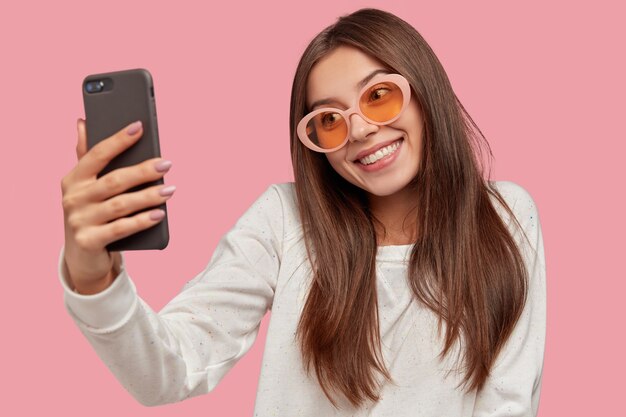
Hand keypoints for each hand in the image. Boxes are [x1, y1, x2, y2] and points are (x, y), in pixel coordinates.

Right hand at [60, 119, 174, 293]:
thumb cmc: (90, 213)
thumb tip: (83, 122)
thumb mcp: (85, 186)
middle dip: (142, 171)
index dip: (118, 140)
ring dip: (148, 196)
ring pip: (121, 205)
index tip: (139, 127)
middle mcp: (73, 198)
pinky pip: (121, 228)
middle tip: (167, 164)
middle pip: (114, 180)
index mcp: (73, 179)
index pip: (97, 154)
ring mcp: (79, 221)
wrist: (81, 257)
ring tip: (170, 190)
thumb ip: (86, 156)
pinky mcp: (89, 241)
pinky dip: (142, 221)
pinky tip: (160, 214)